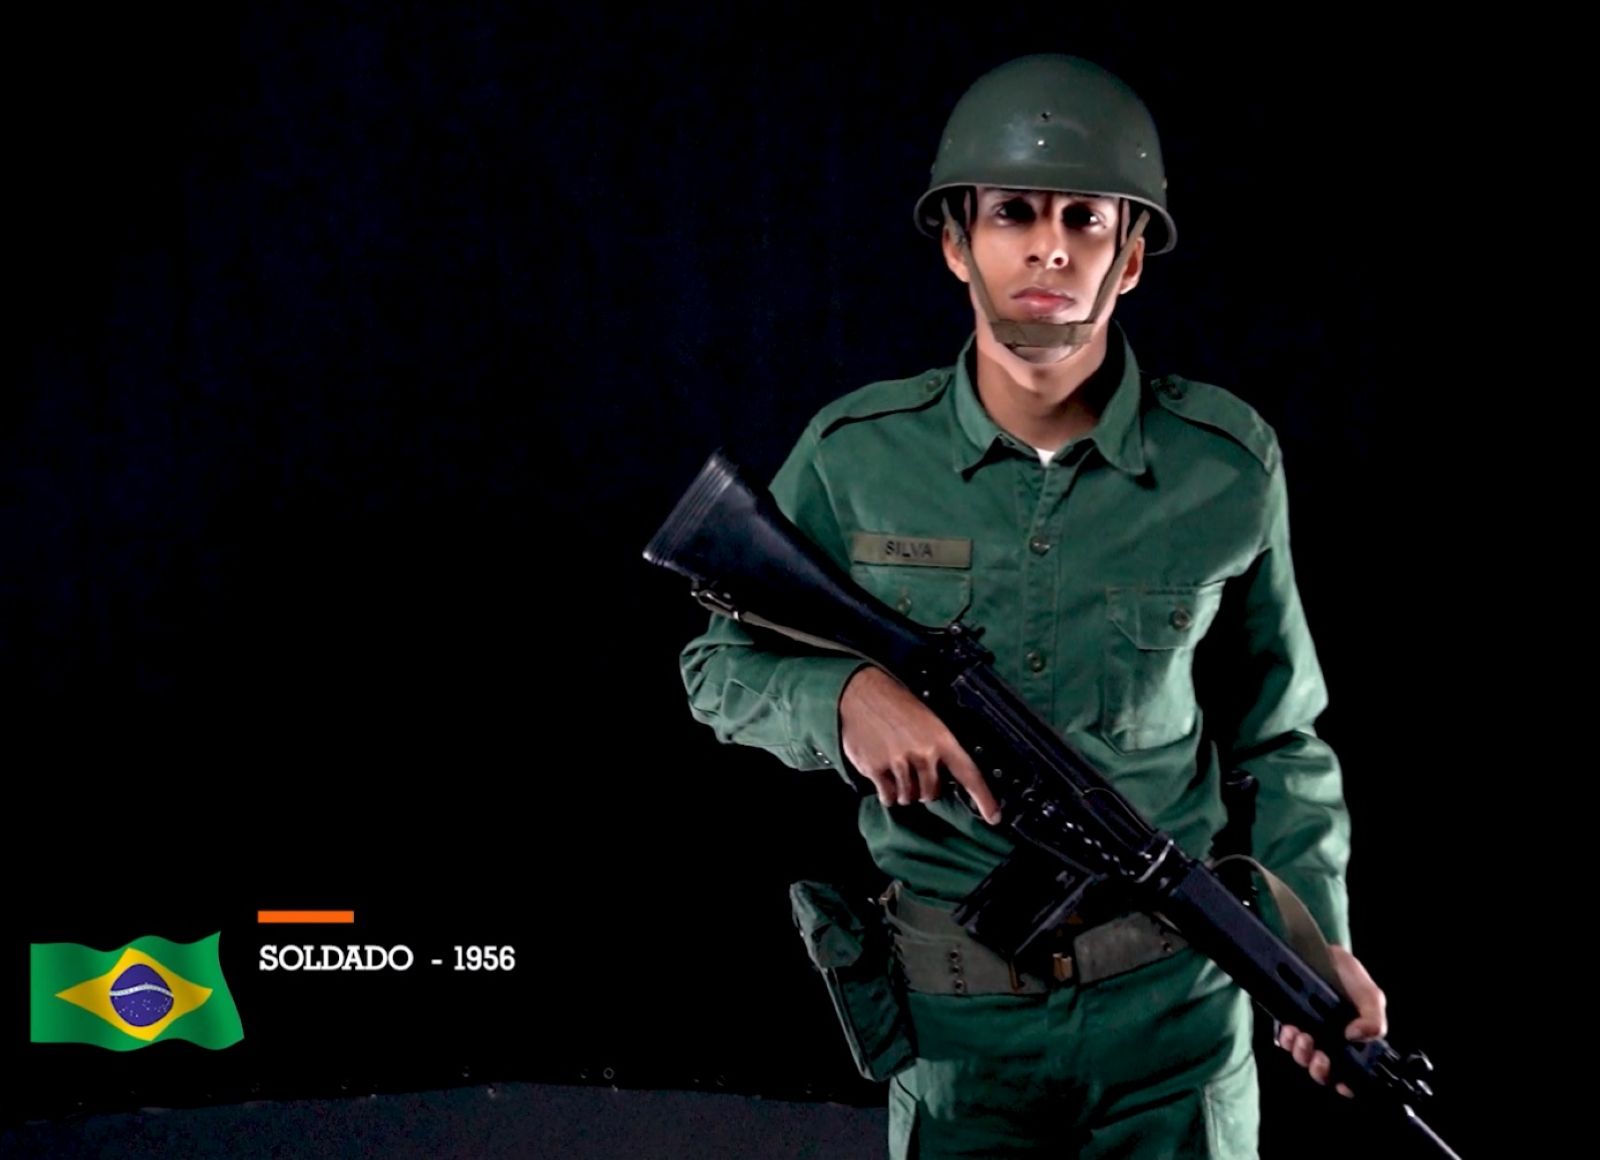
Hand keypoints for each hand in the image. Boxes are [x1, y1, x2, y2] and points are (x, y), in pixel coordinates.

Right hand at [839, 665, 1001, 823]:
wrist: (861, 693)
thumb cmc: (895, 705)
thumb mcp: (927, 720)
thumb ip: (937, 748)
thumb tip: (942, 776)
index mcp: (941, 739)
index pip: (969, 774)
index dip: (984, 798)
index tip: (994, 817)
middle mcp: (923, 753)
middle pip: (932, 793)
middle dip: (924, 788)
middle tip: (913, 771)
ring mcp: (899, 762)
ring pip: (909, 798)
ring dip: (903, 791)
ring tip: (895, 769)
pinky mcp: (876, 769)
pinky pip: (888, 797)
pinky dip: (887, 793)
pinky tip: (884, 776)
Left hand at [1276, 944, 1386, 1097]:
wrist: (1318, 951)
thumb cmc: (1348, 976)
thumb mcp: (1370, 995)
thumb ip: (1373, 1019)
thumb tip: (1358, 1036)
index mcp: (1355, 1042)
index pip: (1352, 1075)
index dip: (1347, 1085)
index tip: (1342, 1083)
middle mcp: (1331, 1042)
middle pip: (1325, 1073)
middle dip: (1321, 1070)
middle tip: (1321, 1056)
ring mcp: (1309, 1034)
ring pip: (1303, 1059)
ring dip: (1303, 1054)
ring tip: (1304, 1038)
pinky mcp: (1289, 1023)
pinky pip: (1285, 1041)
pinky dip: (1287, 1039)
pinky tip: (1290, 1028)